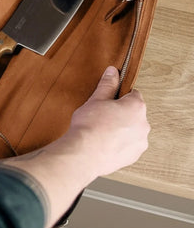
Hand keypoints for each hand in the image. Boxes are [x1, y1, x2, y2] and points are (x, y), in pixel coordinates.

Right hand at [0, 67, 149, 227]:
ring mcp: (139, 142)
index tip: (107, 101)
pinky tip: (103, 144)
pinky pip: (128, 146)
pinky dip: (118, 144)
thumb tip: (113, 72)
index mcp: (136, 107)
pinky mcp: (133, 156)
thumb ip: (107, 84)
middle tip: (101, 116)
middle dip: (120, 114)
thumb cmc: (89, 127)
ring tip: (101, 132)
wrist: (83, 154)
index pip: (133, 94)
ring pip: (131, 130)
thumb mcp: (96, 100)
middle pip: (133, 113)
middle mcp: (143, 124)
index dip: (118, 97)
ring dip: (121, 130)